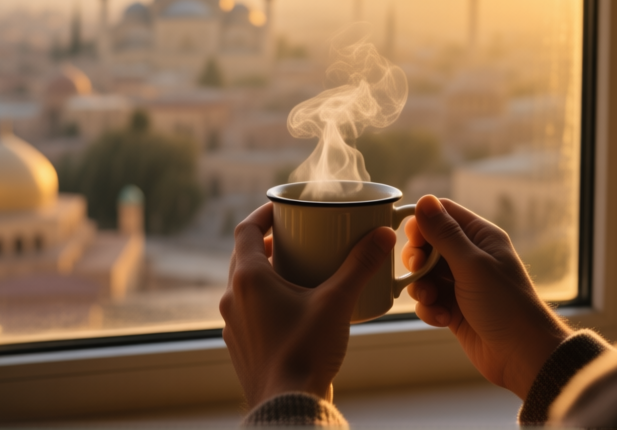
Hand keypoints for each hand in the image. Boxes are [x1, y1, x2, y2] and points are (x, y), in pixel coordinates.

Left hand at [220, 202, 395, 407]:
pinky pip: (248, 310)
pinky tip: (293, 308)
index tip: (282, 209)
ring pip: (244, 285)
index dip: (263, 213)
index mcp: (248, 279)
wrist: (287, 407)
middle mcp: (233, 298)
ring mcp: (233, 324)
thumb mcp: (337, 302)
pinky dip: (265, 299)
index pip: (245, 229)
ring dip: (266, 271)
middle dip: (268, 242)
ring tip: (297, 270)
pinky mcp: (241, 345)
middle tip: (295, 237)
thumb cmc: (306, 353)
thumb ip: (360, 266)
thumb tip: (383, 234)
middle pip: (244, 255)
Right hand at [402, 196, 570, 399]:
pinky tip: (442, 319)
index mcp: (480, 237)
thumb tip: (424, 200)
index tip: (413, 240)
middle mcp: (469, 256)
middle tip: (417, 271)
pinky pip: (428, 299)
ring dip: (421, 287)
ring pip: (423, 274)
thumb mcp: (472, 265)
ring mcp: (460, 283)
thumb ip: (444, 233)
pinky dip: (429, 308)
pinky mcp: (453, 307)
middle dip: (417, 259)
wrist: (522, 356)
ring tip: (432, 300)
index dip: (422, 223)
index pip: (442, 214)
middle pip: (427, 243)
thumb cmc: (506, 305)